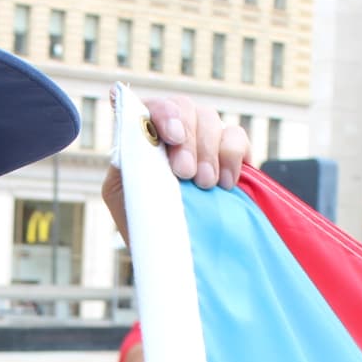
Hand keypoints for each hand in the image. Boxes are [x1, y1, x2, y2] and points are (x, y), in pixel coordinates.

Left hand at [102, 94, 252, 244]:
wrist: (174, 254)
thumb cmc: (145, 223)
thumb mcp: (124, 196)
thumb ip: (127, 164)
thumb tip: (140, 140)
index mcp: (143, 136)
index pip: (151, 107)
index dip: (164, 114)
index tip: (172, 137)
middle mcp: (174, 130)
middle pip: (183, 108)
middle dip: (187, 140)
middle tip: (187, 174)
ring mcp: (203, 139)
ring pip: (210, 118)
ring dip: (209, 150)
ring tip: (207, 184)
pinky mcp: (230, 154)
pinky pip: (237, 136)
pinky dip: (233, 155)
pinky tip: (227, 182)